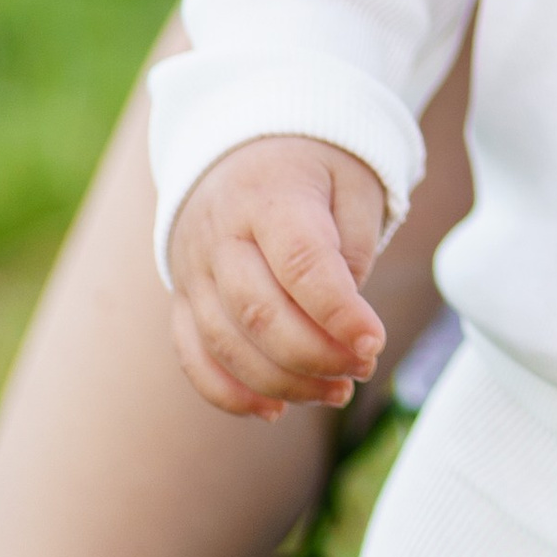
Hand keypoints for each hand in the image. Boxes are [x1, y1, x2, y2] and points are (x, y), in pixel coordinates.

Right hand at [167, 137, 387, 418]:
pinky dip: (231, 394)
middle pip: (259, 312)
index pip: (301, 263)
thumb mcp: (353, 181)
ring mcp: (192, 269)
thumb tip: (346, 318)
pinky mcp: (181, 298)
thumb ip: (354, 244)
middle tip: (363, 368)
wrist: (245, 145)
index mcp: (269, 194)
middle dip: (317, 355)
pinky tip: (275, 410)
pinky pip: (194, 358)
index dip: (339, 312)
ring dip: (284, 383)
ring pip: (227, 344)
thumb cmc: (314, 168)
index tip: (375, 343)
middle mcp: (219, 233)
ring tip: (337, 391)